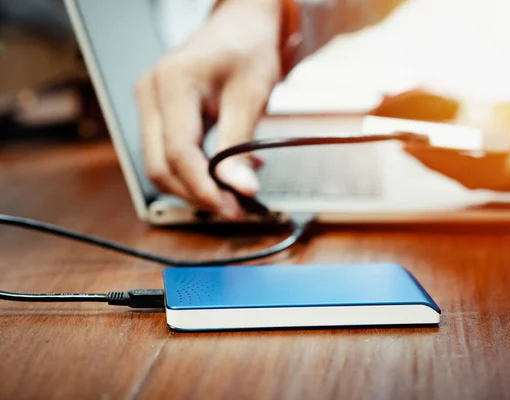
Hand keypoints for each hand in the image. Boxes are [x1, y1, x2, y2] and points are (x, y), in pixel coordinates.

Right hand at [135, 0, 281, 218]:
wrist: (241, 27)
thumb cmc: (247, 48)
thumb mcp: (251, 94)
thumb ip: (240, 144)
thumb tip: (240, 188)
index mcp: (171, 83)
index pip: (178, 152)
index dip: (203, 186)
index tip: (230, 206)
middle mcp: (151, 94)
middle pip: (160, 165)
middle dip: (196, 194)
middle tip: (234, 209)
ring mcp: (150, 104)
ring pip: (160, 165)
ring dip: (194, 188)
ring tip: (232, 196)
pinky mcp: (159, 114)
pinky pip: (168, 154)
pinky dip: (193, 172)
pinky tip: (222, 176)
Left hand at [398, 79, 509, 197]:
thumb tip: (474, 121)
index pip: (471, 171)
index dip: (436, 160)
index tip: (409, 146)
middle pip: (477, 181)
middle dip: (440, 163)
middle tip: (411, 145)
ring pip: (491, 181)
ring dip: (459, 164)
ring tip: (432, 145)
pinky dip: (484, 164)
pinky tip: (474, 149)